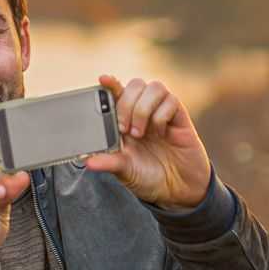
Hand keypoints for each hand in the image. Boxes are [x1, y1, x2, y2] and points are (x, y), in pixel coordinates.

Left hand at [84, 76, 210, 207]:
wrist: (178, 190)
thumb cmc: (149, 176)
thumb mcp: (125, 171)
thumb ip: (109, 163)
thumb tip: (88, 162)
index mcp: (126, 119)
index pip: (118, 93)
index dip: (111, 83)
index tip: (103, 80)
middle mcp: (144, 111)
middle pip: (135, 84)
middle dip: (126, 103)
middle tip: (123, 129)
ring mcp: (162, 113)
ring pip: (154, 87)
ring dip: (143, 108)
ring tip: (139, 133)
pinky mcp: (179, 118)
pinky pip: (171, 101)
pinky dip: (162, 116)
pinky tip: (161, 133)